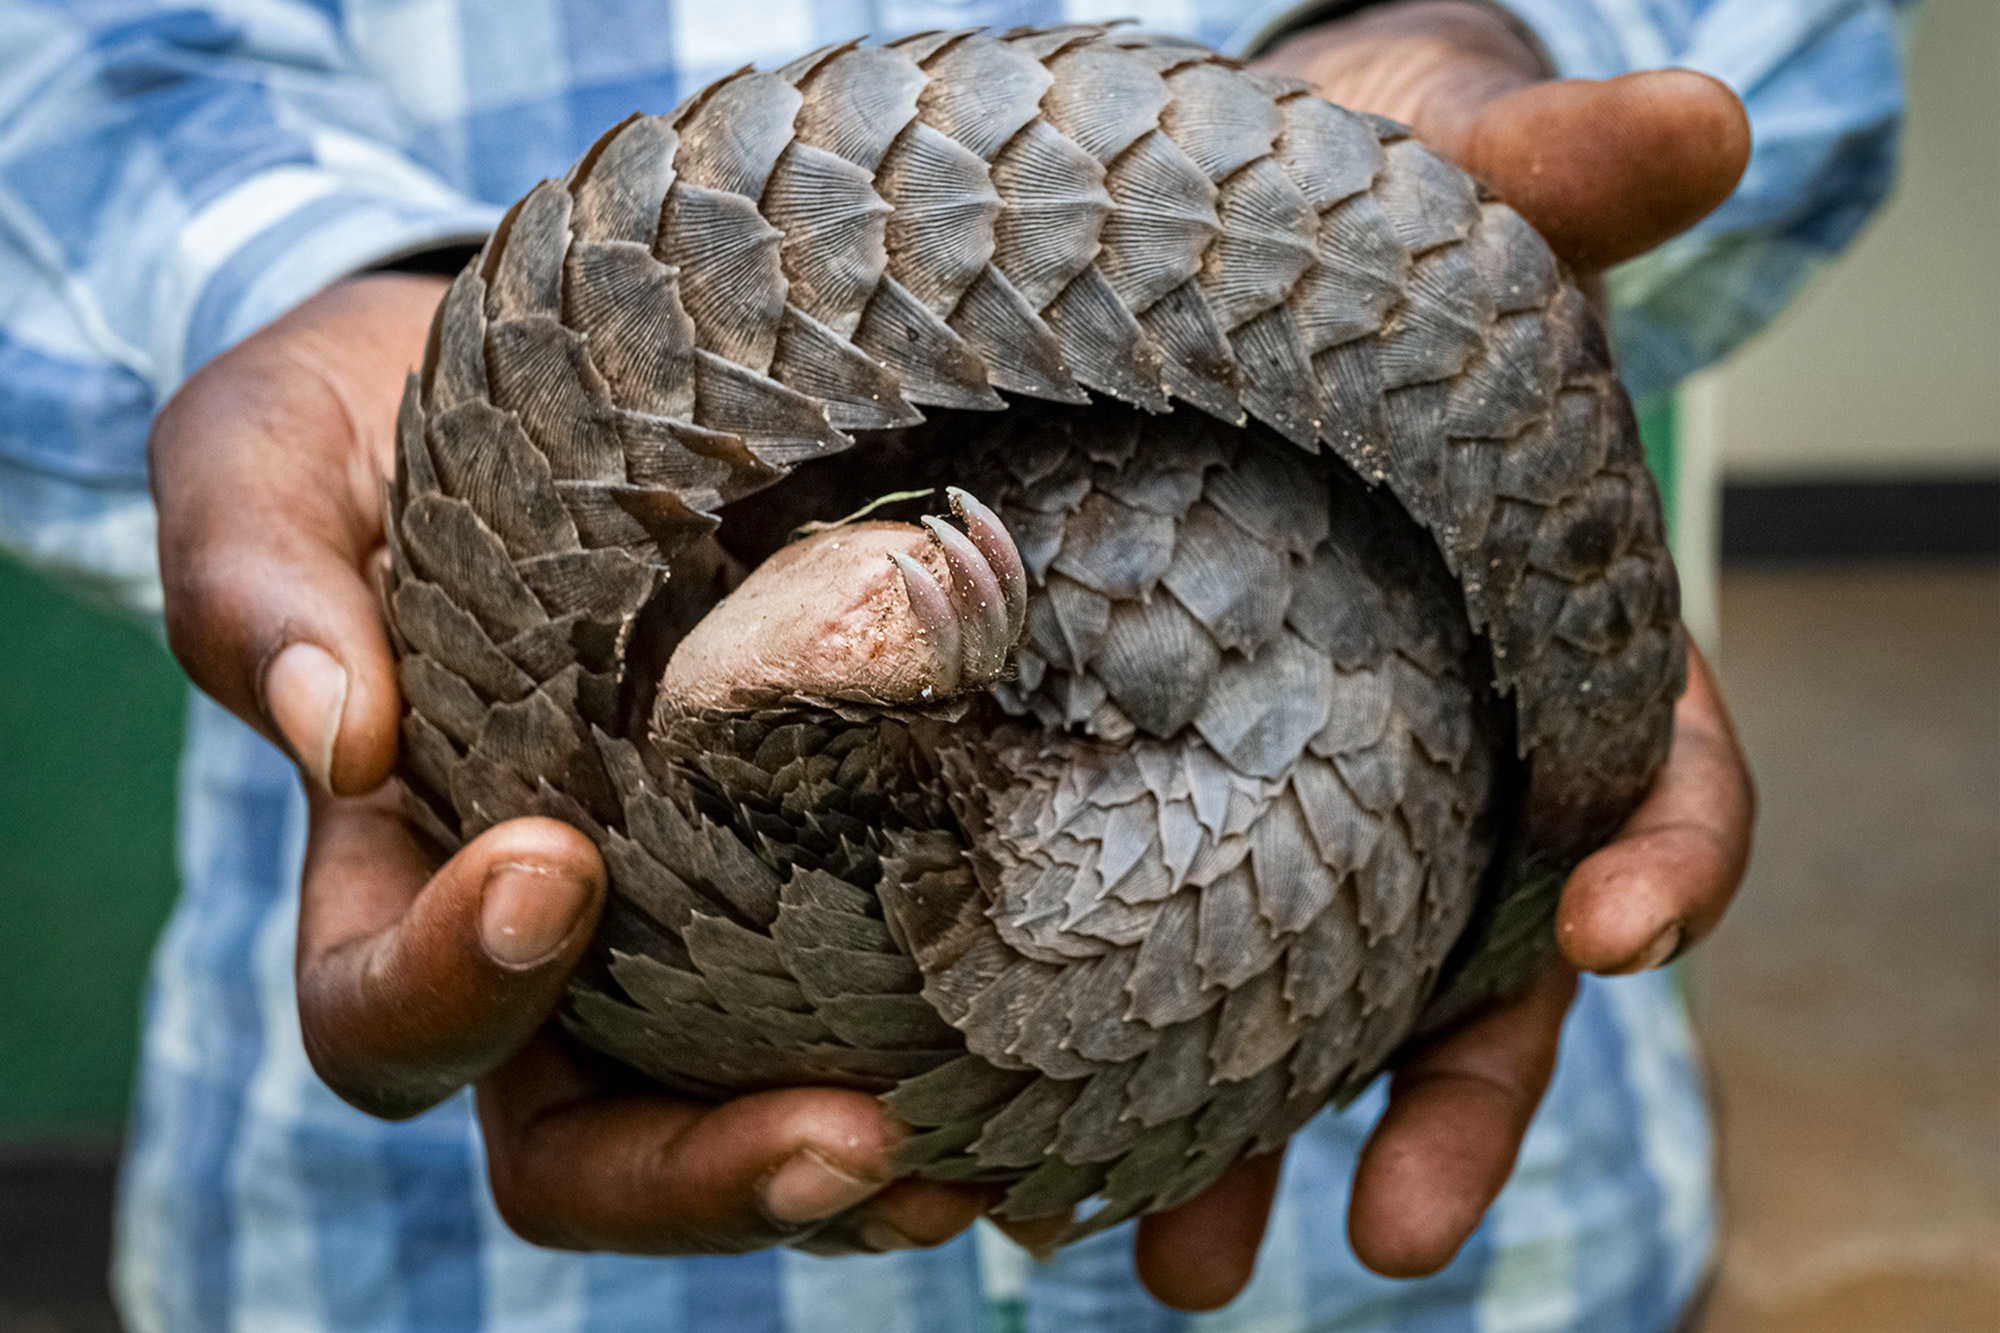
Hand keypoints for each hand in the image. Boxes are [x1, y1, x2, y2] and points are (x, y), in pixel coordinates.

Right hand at [148, 275, 992, 1258]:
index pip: (387, 1015)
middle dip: (702, 1175)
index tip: (552, 865)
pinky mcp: (826, 868)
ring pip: (746, 1120)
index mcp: (394, 879)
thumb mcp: (269, 455)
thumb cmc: (378, 417)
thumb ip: (256, 581)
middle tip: (850, 1140)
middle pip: (584, 1152)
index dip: (450, 985)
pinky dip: (958, 1066)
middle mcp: (549, 951)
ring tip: (979, 1156)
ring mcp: (694, 929)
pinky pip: (874, 1012)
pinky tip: (1065, 1059)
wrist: (553, 369)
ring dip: (858, 1170)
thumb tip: (331, 734)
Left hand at [1101, 3, 1756, 1306]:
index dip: (1663, 851)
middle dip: (1447, 1098)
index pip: (1658, 760)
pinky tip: (1013, 1154)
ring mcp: (1296, 792)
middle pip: (1481, 955)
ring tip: (1179, 1268)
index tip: (1615, 927)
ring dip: (1255, 1143)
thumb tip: (1712, 118)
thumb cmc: (1332, 219)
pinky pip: (1146, 955)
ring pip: (1306, 1001)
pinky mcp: (1148, 802)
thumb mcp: (1427, 183)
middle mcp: (1437, 743)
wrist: (1177, 244)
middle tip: (1391, 1232)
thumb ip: (1547, 172)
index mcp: (1546, 627)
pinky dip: (1105, 1061)